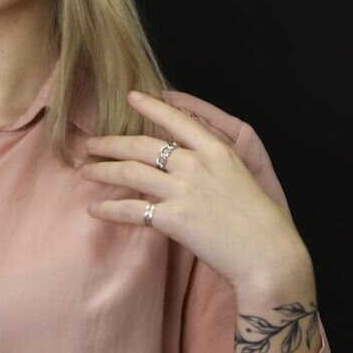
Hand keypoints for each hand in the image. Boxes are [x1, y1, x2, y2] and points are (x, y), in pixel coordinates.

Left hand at [78, 90, 309, 288]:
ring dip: (102, 171)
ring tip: (84, 172)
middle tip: (91, 143)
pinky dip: (109, 209)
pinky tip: (95, 209)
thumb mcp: (241, 180)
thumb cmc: (261, 225)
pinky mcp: (174, 219)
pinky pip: (132, 210)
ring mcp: (184, 190)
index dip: (151, 107)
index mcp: (217, 152)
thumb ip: (214, 168)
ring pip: (130, 172)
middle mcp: (197, 165)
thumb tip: (186, 166)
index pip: (178, 121)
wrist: (269, 256)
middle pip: (143, 146)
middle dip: (111, 143)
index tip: (131, 97)